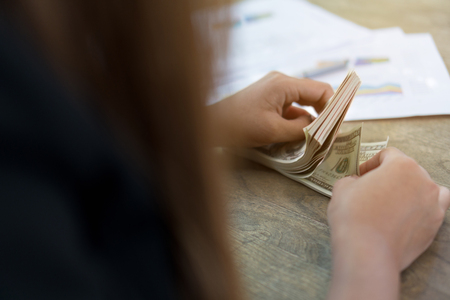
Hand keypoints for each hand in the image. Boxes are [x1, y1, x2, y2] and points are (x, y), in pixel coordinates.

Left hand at [207, 71, 332, 146]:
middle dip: (323, 114)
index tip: (338, 126)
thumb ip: (300, 129)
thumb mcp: (273, 131)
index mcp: (284, 84)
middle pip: (313, 94)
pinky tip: (299, 135)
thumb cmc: (238, 125)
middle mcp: (281, 82)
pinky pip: (290, 107)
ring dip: (309, 119)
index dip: (334, 106)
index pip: (321, 90)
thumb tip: (318, 129)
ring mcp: (274, 89)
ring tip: (316, 138)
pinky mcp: (269, 99)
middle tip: (330, 134)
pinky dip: (296, 120)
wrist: (211, 124)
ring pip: (302, 102)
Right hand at [327, 147, 449, 299]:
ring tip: (395, 201)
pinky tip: (404, 218)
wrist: (367, 250)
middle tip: (373, 188)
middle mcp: (423, 181)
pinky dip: (421, 211)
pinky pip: (431, 212)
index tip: (362, 173)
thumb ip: (353, 180)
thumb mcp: (342, 188)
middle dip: (391, 177)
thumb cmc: (353, 215)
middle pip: (409, 170)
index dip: (372, 163)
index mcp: (402, 165)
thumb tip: (357, 183)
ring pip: (428, 189)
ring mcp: (433, 204)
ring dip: (413, 190)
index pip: (389, 154)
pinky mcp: (434, 226)